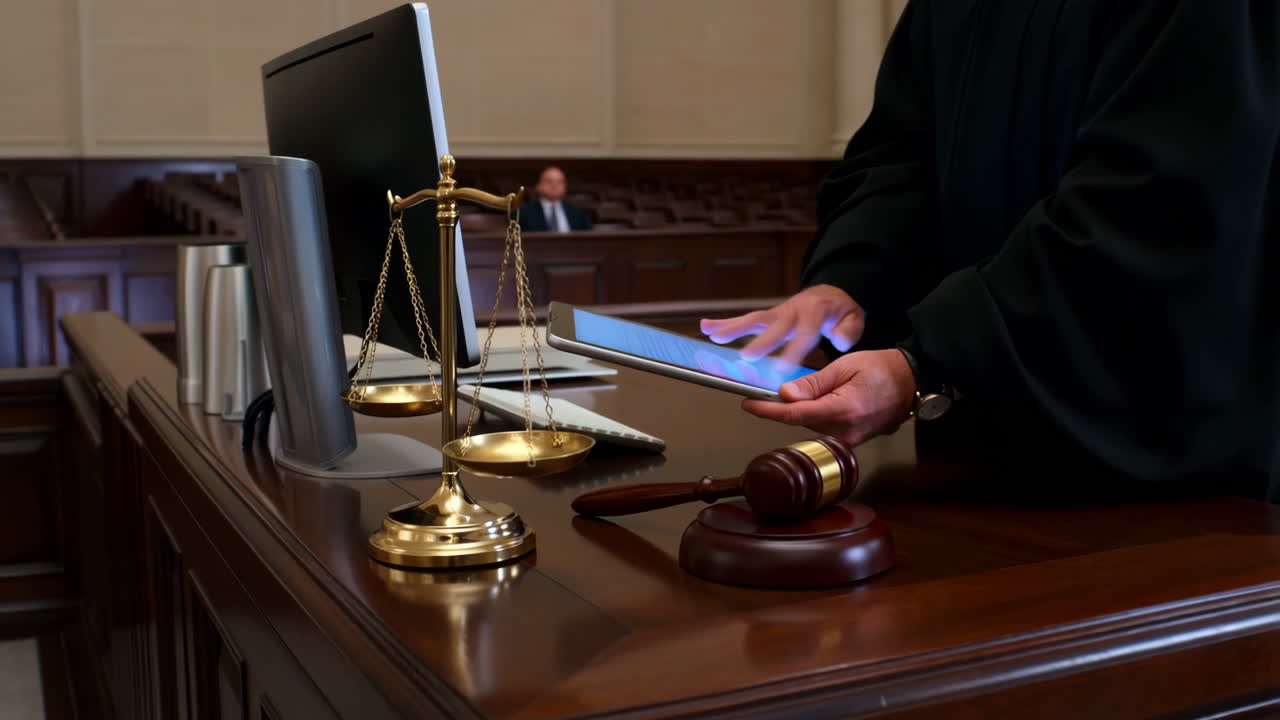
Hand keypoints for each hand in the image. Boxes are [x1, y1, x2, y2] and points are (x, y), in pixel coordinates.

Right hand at [699, 285, 864, 367]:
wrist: (829, 296)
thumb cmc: (839, 312)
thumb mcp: (854, 318)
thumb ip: (849, 330)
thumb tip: (838, 339)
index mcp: (814, 313)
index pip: (803, 333)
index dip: (792, 350)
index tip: (782, 368)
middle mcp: (791, 311)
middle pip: (774, 326)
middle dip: (760, 342)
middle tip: (746, 357)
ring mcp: (777, 313)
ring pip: (753, 320)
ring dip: (732, 328)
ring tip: (712, 336)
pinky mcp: (767, 317)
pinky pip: (745, 320)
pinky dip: (724, 323)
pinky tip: (706, 327)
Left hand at [742, 349, 916, 445]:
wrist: (911, 382)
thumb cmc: (882, 369)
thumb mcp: (844, 366)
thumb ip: (813, 383)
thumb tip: (785, 394)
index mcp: (843, 411)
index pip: (794, 414)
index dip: (768, 410)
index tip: (748, 404)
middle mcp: (845, 432)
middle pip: (799, 420)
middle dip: (785, 405)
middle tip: (776, 388)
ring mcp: (849, 440)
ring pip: (810, 425)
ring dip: (803, 409)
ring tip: (819, 389)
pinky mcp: (851, 442)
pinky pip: (823, 428)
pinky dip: (816, 414)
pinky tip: (823, 400)